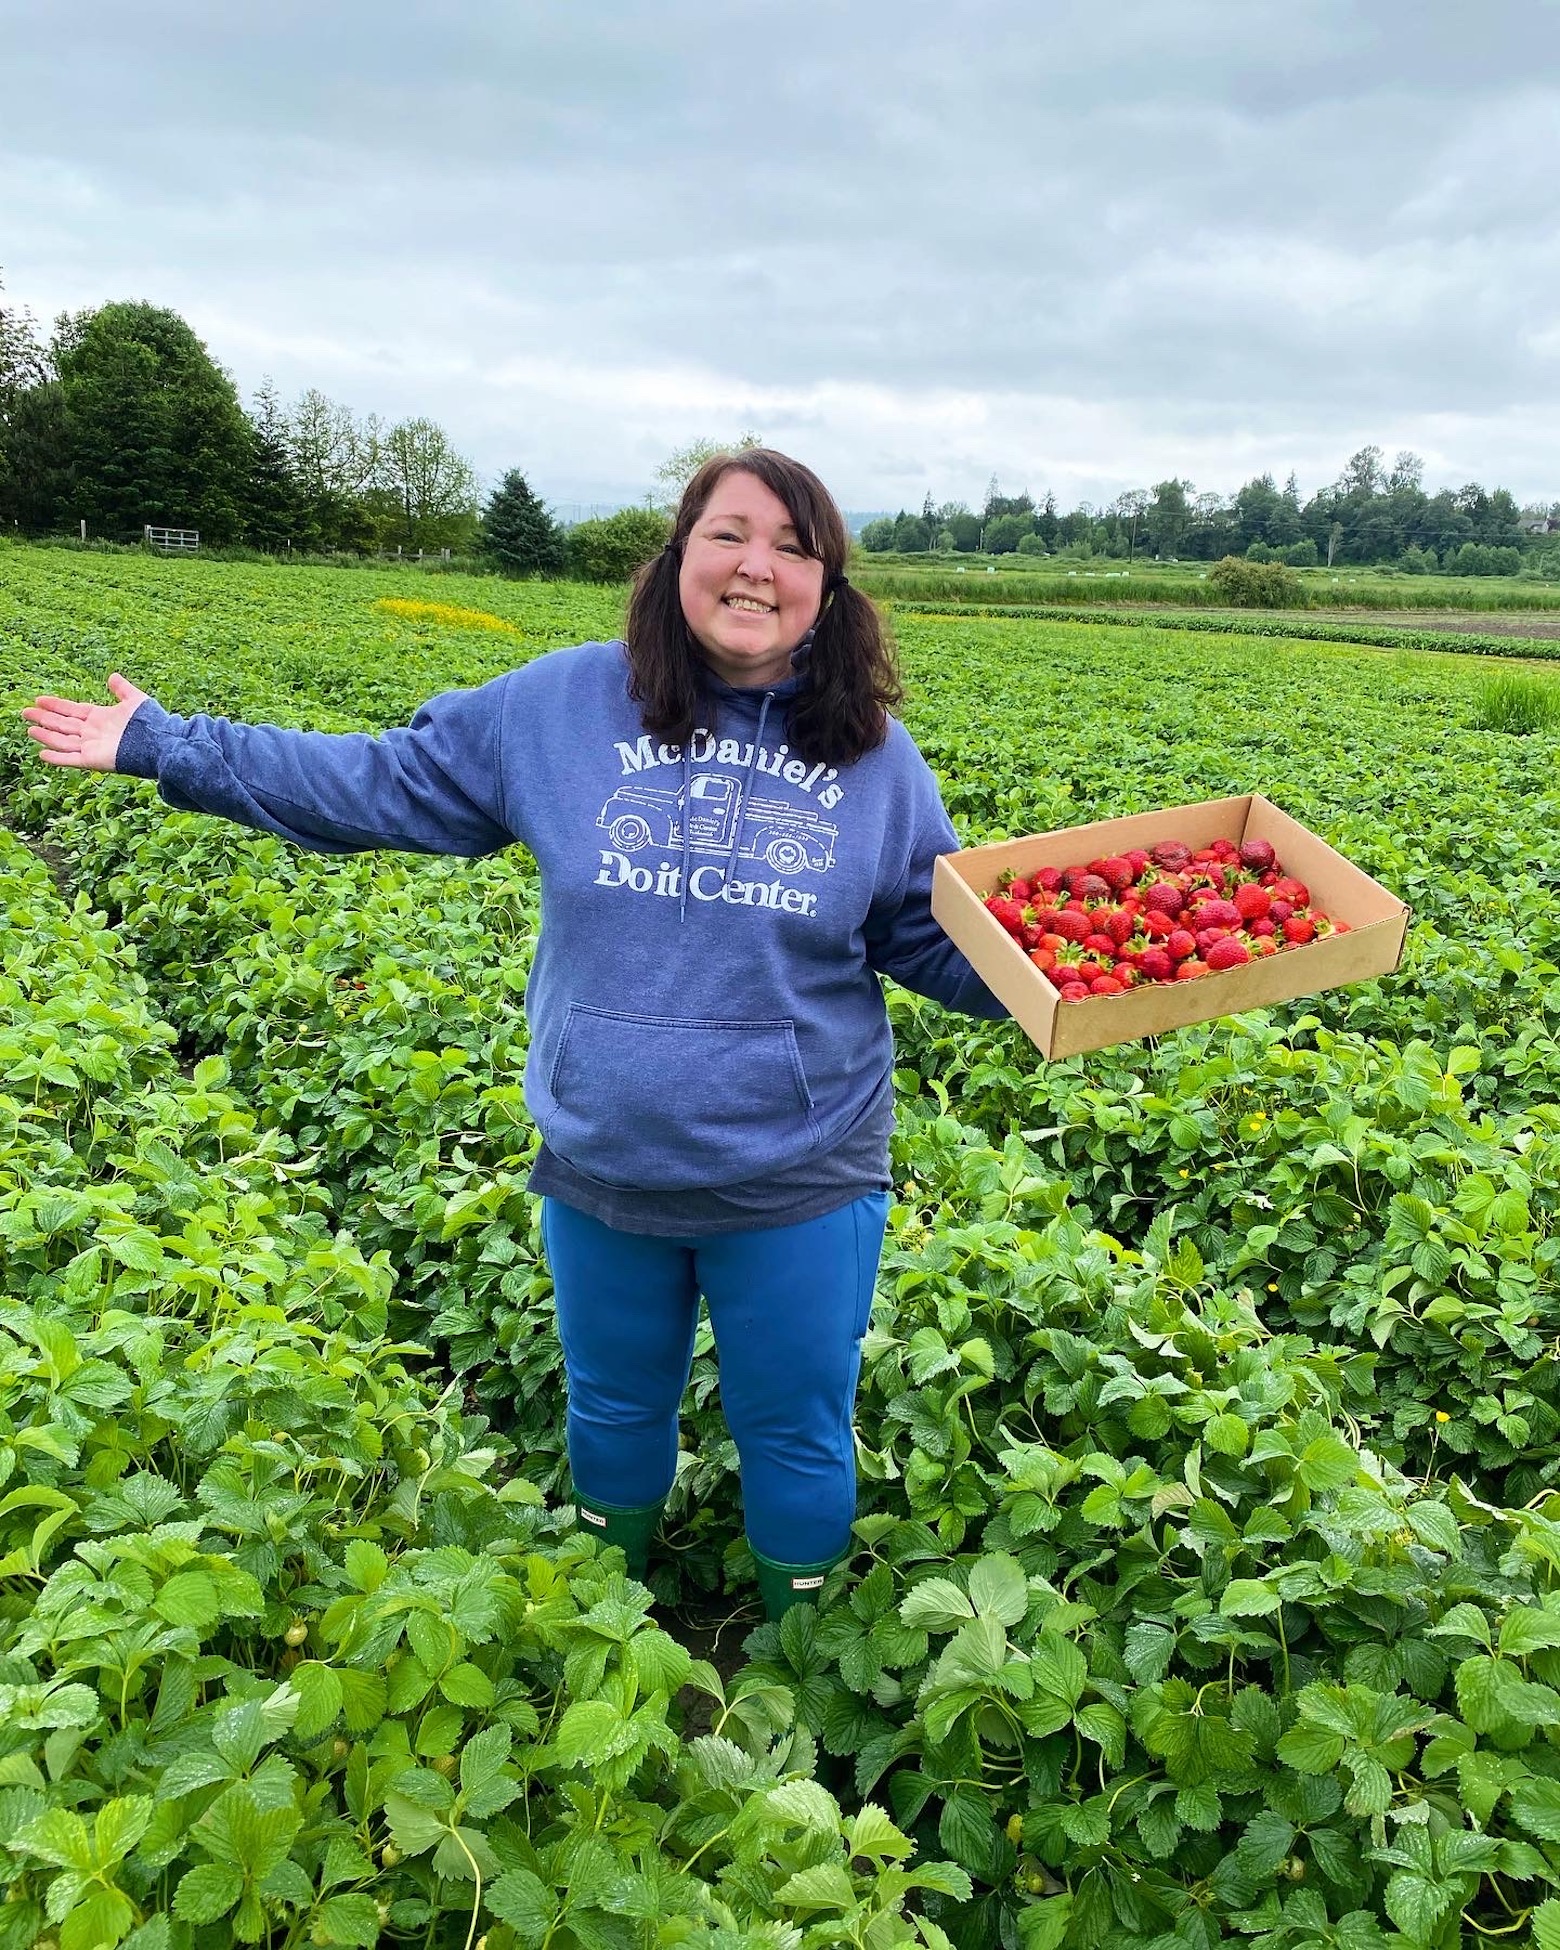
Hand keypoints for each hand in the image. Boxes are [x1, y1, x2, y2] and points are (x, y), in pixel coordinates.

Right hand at [21, 673, 153, 771]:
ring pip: (63, 740)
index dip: (56, 705)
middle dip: (45, 718)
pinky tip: (42, 753)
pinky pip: (70, 759)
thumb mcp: (135, 700)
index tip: (39, 700)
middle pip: (63, 724)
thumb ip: (122, 689)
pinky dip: (57, 757)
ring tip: (30, 729)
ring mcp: (92, 747)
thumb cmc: (151, 723)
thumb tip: (113, 676)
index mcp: (101, 718)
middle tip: (26, 712)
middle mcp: (93, 733)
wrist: (161, 743)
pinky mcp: (93, 760)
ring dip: (46, 735)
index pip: (73, 710)